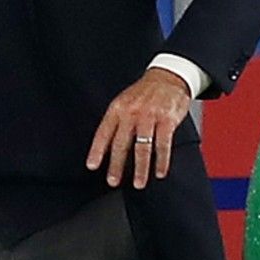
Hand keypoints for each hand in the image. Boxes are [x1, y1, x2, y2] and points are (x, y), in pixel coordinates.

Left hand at [86, 68, 193, 188]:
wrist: (168, 77)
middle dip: (116, 165)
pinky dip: (161, 161)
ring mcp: (149, 116)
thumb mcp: (123, 102)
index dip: (97, 150)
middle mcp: (131, 112)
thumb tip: (105, 149)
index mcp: (117, 109)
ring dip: (140, 168)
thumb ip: (116, 123)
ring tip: (139, 183)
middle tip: (113, 181)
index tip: (92, 166)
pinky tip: (159, 171)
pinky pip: (163, 144)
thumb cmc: (144, 93)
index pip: (103, 132)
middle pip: (121, 143)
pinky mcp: (167, 119)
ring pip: (142, 147)